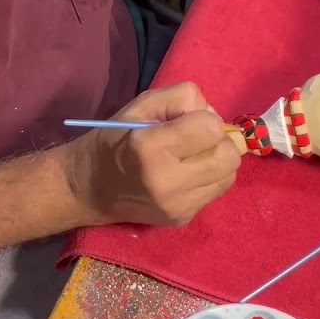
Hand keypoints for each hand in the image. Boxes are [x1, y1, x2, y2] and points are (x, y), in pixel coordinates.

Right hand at [61, 83, 240, 226]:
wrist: (89, 188)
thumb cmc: (115, 139)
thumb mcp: (142, 105)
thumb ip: (182, 99)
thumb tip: (215, 118)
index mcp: (151, 148)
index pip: (212, 128)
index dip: (203, 119)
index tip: (185, 123)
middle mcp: (168, 182)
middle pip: (230, 156)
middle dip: (218, 142)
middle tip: (195, 141)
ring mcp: (178, 206)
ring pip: (229, 175)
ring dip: (216, 161)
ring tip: (191, 158)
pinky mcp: (182, 219)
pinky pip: (216, 192)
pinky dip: (208, 179)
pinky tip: (185, 176)